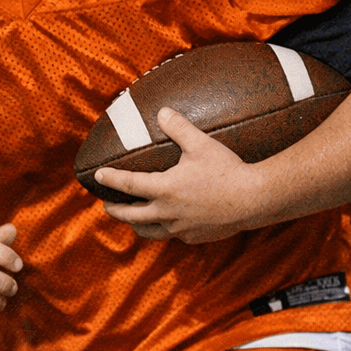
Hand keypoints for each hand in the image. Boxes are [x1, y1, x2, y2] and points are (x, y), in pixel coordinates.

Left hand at [96, 108, 261, 244]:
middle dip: (115, 210)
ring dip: (136, 224)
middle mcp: (167, 212)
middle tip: (106, 205)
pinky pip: (171, 235)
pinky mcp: (194, 237)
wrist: (254, 200)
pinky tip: (166, 222)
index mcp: (164, 189)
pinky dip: (162, 228)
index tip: (97, 176)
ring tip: (132, 218)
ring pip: (149, 231)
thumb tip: (162, 112)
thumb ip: (178, 128)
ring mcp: (180, 228)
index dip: (110, 179)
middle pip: (131, 215)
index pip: (127, 184)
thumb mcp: (200, 144)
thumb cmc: (227, 170)